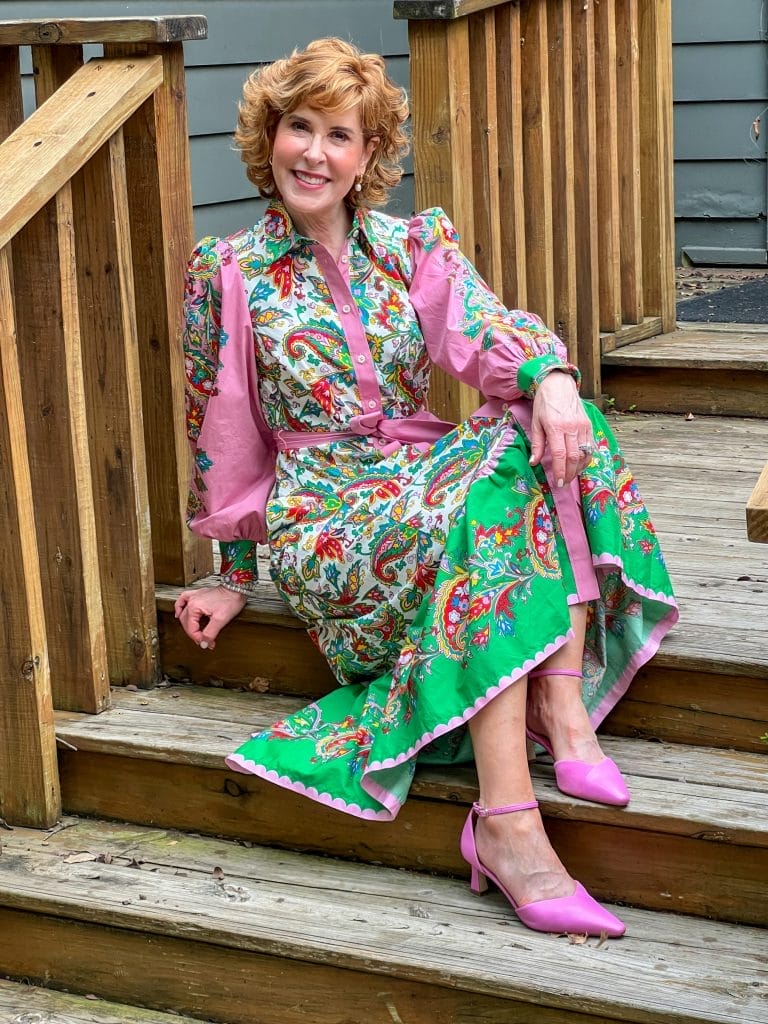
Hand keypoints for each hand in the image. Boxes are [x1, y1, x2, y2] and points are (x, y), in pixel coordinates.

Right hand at [174, 585, 246, 649]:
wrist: (236, 589)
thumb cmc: (230, 601)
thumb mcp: (221, 620)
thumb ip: (210, 633)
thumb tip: (204, 644)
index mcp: (195, 607)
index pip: (191, 628)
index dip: (198, 638)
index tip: (206, 643)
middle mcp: (192, 601)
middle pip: (186, 622)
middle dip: (194, 633)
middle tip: (203, 641)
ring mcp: (194, 596)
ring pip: (183, 613)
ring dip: (186, 624)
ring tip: (193, 632)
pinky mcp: (198, 594)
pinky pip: (183, 600)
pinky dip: (179, 607)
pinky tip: (179, 613)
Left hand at [529, 371, 593, 487]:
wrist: (559, 384)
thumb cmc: (544, 403)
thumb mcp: (536, 423)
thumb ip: (537, 444)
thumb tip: (534, 463)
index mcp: (556, 427)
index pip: (560, 454)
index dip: (560, 471)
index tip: (558, 482)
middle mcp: (572, 427)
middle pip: (574, 457)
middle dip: (569, 474)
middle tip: (564, 483)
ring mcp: (583, 426)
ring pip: (585, 454)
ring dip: (578, 468)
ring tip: (570, 476)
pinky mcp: (589, 425)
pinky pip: (590, 446)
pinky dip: (586, 459)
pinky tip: (579, 465)